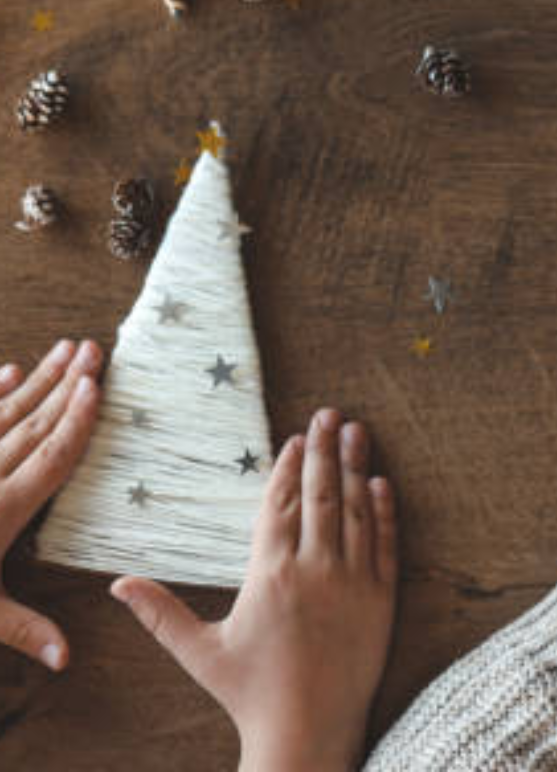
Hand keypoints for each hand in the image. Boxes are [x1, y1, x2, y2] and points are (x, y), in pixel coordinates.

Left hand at [0, 338, 101, 668]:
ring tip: (68, 348)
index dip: (76, 422)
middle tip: (95, 350)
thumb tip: (68, 659)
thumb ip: (23, 631)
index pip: (50, 459)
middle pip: (34, 424)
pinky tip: (9, 370)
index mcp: (1, 513)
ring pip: (6, 413)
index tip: (97, 387)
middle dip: (68, 385)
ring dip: (40, 379)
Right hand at [112, 409, 397, 771]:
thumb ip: (161, 614)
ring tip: (357, 432)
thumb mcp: (201, 653)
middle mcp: (314, 570)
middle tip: (330, 413)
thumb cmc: (250, 694)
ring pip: (357, 511)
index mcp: (269, 575)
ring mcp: (353, 582)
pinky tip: (383, 483)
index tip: (295, 438)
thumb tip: (116, 584)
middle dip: (324, 450)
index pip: (279, 505)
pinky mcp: (382, 599)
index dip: (287, 467)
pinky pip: (386, 544)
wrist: (308, 734)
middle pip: (321, 495)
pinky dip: (385, 511)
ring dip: (357, 467)